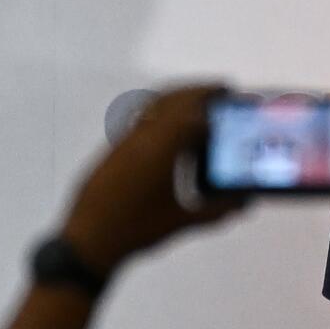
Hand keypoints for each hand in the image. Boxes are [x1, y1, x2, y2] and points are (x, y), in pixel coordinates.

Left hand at [58, 86, 245, 273]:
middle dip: (199, 90)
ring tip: (198, 98)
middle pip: (174, 99)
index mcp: (163, 150)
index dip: (217, 105)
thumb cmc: (137, 230)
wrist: (88, 240)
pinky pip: (140, 117)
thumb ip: (215, 211)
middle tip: (222, 88)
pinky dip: (160, 109)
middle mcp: (143, 137)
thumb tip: (242, 203)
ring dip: (178, 95)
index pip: (195, 115)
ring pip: (154, 104)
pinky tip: (169, 123)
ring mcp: (125, 140)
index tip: (234, 100)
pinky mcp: (113, 149)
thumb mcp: (181, 222)